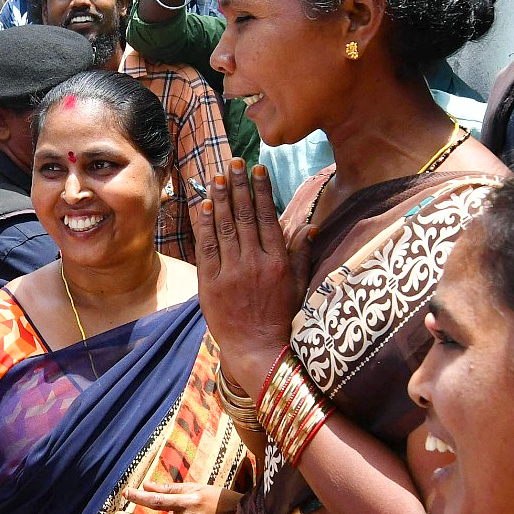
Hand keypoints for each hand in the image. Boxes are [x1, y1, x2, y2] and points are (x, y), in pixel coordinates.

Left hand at [194, 163, 312, 397]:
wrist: (258, 351)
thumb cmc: (281, 319)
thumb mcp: (299, 287)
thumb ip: (301, 255)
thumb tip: (308, 226)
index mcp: (278, 262)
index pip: (268, 217)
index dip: (261, 191)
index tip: (257, 170)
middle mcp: (254, 263)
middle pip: (244, 216)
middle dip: (239, 186)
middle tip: (234, 163)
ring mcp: (231, 273)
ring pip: (224, 228)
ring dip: (220, 199)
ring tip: (217, 176)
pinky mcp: (211, 284)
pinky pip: (206, 248)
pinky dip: (205, 226)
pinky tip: (204, 206)